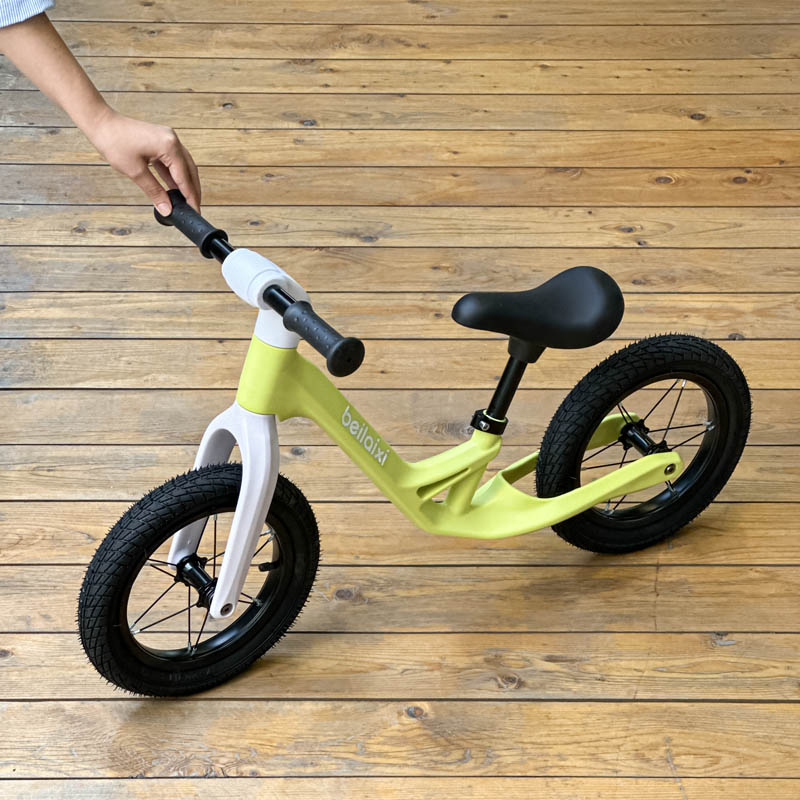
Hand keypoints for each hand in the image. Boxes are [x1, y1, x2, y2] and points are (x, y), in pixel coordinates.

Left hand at [86, 109, 200, 214]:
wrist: (101, 122)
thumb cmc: (114, 142)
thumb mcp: (135, 172)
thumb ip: (154, 192)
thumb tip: (167, 209)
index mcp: (169, 146)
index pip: (185, 177)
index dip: (190, 197)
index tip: (195, 212)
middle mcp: (173, 140)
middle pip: (190, 171)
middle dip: (193, 191)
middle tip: (194, 209)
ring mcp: (168, 139)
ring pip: (184, 166)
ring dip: (186, 184)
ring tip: (187, 201)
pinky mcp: (162, 141)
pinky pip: (174, 162)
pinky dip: (176, 176)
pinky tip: (176, 189)